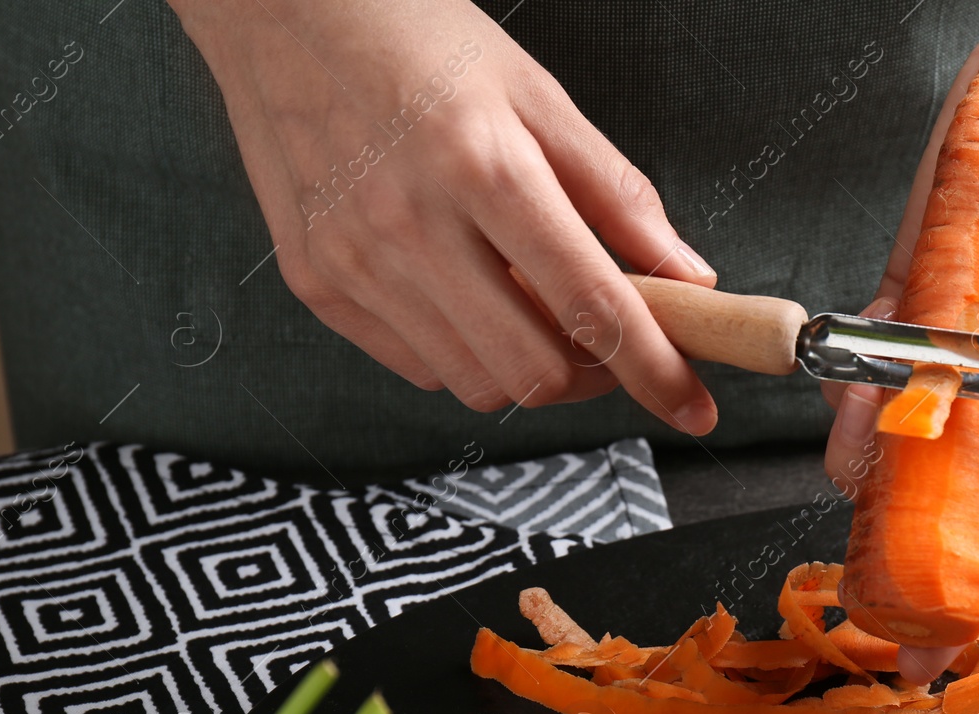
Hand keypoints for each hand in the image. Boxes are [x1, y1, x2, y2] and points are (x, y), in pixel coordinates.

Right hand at [170, 0, 718, 431]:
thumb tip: (688, 277)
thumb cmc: (418, 39)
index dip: (657, 371)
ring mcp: (355, 264)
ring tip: (539, 307)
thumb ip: (618, 195)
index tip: (697, 407)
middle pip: (536, 371)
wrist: (281, 10)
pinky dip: (466, 354)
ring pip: (478, 383)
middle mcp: (412, 226)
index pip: (593, 305)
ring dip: (532, 368)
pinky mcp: (318, 285)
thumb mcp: (538, 94)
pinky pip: (419, 367)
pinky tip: (472, 298)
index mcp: (484, 167)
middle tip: (613, 336)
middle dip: (596, 374)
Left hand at [823, 1, 978, 679]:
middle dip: (915, 547)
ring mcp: (961, 352)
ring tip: (851, 480)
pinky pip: (875, 365)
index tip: (938, 646)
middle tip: (867, 601)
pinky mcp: (913, 305)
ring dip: (876, 465)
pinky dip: (857, 390)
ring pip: (906, 439)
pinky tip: (847, 407)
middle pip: (958, 495)